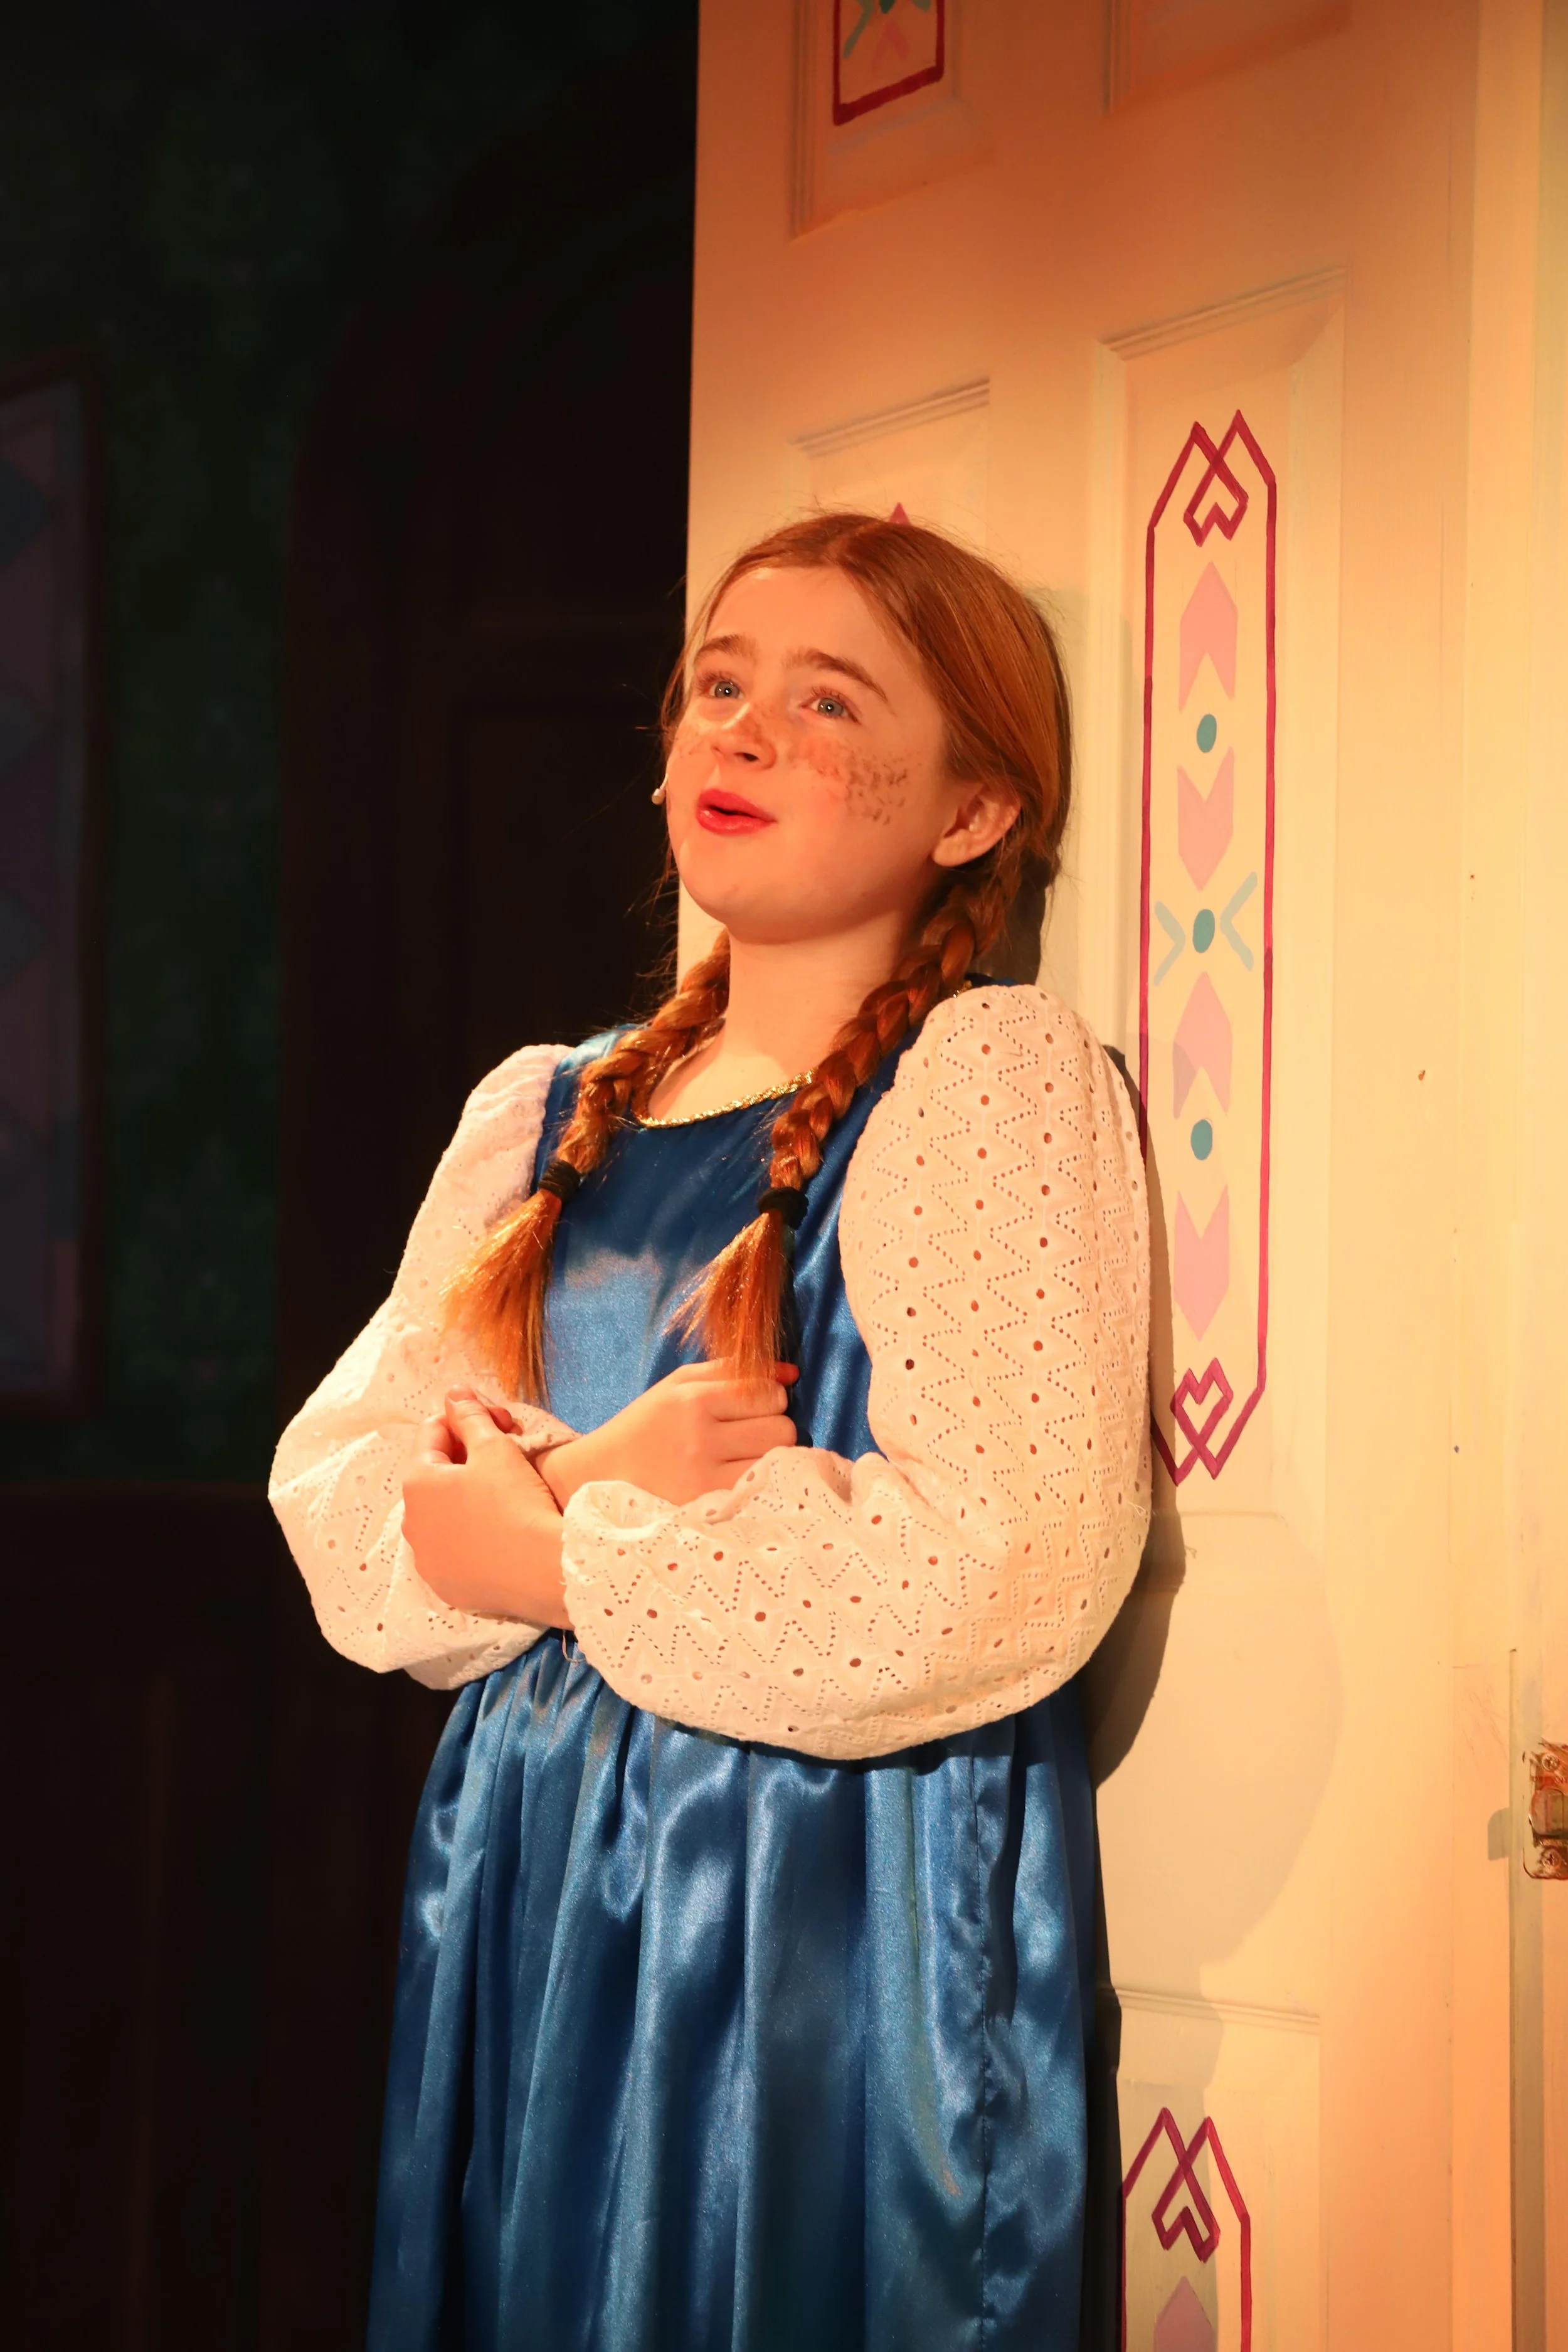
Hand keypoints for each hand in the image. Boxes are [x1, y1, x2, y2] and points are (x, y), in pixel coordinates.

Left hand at [402, 1390, 570, 1623]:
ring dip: (464, 1497)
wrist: (545, 1570)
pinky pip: (453, 1551)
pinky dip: (469, 1535)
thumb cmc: (517, 1501)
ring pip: (442, 1515)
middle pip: (434, 1476)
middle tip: (505, 1452)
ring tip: (502, 1491)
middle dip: (465, 1458)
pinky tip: (497, 1530)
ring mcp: (427, 1561)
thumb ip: (470, 1416)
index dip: (464, 1418)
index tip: (495, 1419)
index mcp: (416, 1483)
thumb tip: (454, 1393)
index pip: (432, 1434)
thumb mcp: (495, 1448)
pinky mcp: (446, 1587)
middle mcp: (411, 1524)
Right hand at [536, 1359, 796, 1509]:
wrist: (599, 1476)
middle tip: (752, 1434)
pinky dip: (759, 1483)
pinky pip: (760, 1490)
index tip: (756, 1407)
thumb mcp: (679, 1385)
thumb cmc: (647, 1425)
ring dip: (771, 1457)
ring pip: (776, 1461)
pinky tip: (741, 1479)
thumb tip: (792, 1374)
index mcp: (691, 1399)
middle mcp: (699, 1436)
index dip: (771, 1399)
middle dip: (775, 1427)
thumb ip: (733, 1371)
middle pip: (781, 1428)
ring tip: (747, 1457)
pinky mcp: (705, 1506)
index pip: (766, 1392)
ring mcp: (703, 1476)